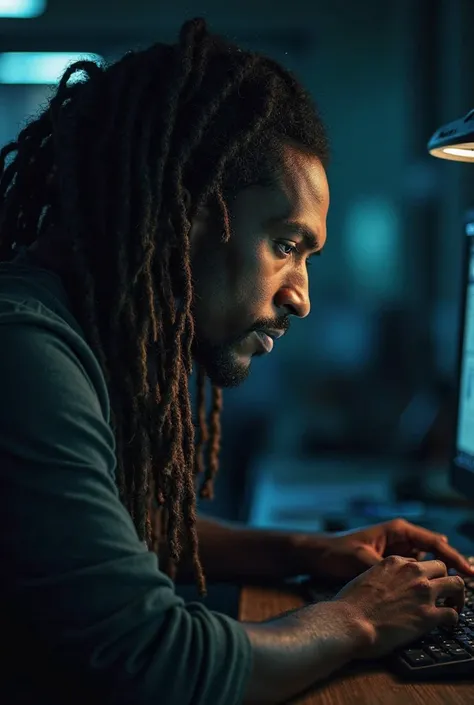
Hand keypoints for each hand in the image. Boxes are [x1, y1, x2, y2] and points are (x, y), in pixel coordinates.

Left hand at [293, 518, 473, 582]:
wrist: (316, 556)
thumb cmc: (337, 553)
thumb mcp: (365, 560)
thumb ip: (390, 570)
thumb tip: (414, 581)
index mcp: (398, 531)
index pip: (436, 544)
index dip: (455, 559)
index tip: (471, 574)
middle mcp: (400, 539)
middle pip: (436, 553)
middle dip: (453, 569)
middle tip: (468, 587)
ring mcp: (396, 552)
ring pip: (427, 564)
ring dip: (440, 577)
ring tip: (457, 595)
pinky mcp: (390, 564)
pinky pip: (414, 572)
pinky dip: (424, 582)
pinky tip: (433, 597)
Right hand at [332, 554, 464, 658]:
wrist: (349, 621)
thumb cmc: (350, 604)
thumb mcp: (365, 578)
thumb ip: (381, 578)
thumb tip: (384, 589)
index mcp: (395, 562)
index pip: (418, 563)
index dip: (422, 575)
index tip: (422, 586)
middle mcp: (413, 572)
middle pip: (442, 567)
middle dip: (445, 579)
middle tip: (444, 594)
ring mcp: (423, 592)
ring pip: (456, 584)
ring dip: (458, 596)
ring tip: (454, 606)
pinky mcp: (429, 615)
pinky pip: (453, 613)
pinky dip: (453, 619)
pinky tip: (448, 625)